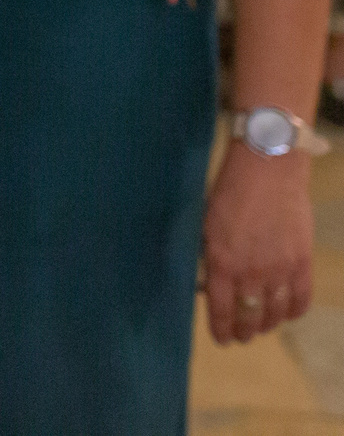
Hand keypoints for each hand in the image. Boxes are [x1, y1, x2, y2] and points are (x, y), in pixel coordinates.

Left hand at [203, 140, 315, 343]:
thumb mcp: (207, 224)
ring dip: (267, 324)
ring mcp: (280, 269)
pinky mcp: (302, 262)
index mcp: (222, 262)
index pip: (221, 309)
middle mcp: (252, 272)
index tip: (221, 340)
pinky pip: (301, 298)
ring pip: (276, 312)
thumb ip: (210, 255)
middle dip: (244, 330)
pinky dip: (294, 312)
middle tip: (241, 337)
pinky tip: (288, 314)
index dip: (221, 329)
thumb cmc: (229, 190)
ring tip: (261, 327)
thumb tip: (210, 279)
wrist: (268, 169)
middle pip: (249, 315)